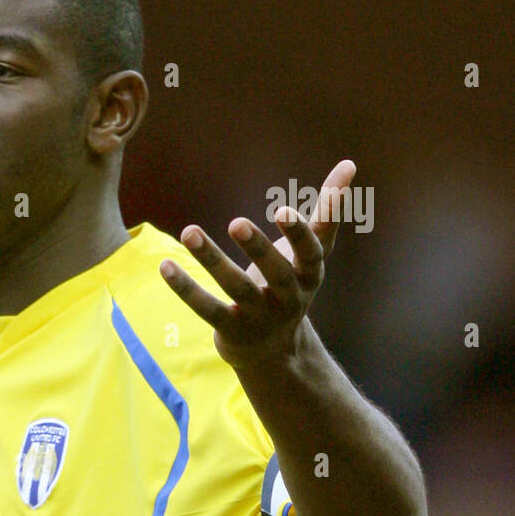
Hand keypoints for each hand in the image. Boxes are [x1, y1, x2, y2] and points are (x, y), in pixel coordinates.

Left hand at [159, 159, 355, 368]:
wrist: (275, 351)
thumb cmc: (290, 286)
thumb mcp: (311, 254)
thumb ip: (326, 213)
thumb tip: (350, 163)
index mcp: (309, 275)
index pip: (310, 253)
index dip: (298, 234)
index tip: (284, 209)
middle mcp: (287, 297)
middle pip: (274, 273)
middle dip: (257, 248)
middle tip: (237, 223)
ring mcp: (258, 315)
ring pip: (236, 287)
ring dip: (212, 259)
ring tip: (189, 231)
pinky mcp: (231, 330)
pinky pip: (206, 308)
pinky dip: (185, 288)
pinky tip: (164, 264)